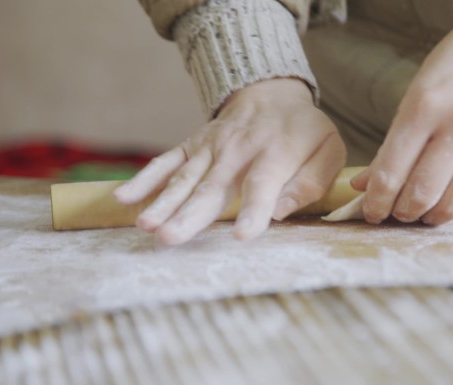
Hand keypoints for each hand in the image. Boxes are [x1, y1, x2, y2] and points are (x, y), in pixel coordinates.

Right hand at [114, 78, 346, 244]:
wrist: (271, 93)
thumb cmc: (304, 132)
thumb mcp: (328, 150)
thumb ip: (310, 182)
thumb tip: (280, 211)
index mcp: (276, 153)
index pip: (262, 184)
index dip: (253, 209)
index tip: (242, 234)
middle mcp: (238, 150)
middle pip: (213, 186)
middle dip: (191, 214)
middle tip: (170, 238)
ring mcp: (210, 147)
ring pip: (185, 178)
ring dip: (164, 202)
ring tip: (147, 225)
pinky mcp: (192, 146)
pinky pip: (166, 162)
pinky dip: (145, 179)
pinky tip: (124, 198)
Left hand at [352, 0, 452, 224]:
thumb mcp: (417, 93)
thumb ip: (393, 142)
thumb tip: (363, 184)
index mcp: (425, 106)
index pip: (391, 171)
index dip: (376, 201)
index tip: (370, 212)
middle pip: (421, 193)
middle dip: (401, 213)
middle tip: (395, 214)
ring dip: (431, 217)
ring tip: (421, 214)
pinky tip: (448, 196)